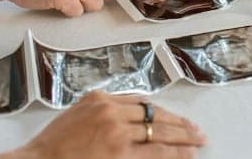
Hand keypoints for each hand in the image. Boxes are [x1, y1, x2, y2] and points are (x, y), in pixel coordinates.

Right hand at [6, 92, 205, 158]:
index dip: (163, 112)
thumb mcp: (77, 115)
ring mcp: (117, 133)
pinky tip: (187, 154)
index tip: (175, 118)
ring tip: (198, 141)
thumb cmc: (53, 145)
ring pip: (160, 133)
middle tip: (196, 129)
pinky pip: (155, 153)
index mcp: (100, 98)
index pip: (141, 102)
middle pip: (155, 115)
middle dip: (179, 124)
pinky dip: (174, 153)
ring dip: (183, 137)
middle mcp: (111, 112)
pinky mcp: (120, 154)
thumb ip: (102, 111)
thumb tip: (129, 117)